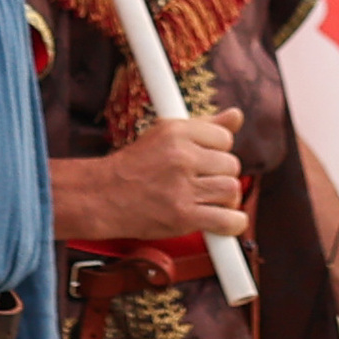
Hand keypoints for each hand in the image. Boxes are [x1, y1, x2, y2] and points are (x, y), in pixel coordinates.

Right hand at [49, 109, 248, 241]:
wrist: (102, 196)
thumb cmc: (134, 166)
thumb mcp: (164, 134)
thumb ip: (205, 126)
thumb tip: (237, 115)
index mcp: (175, 131)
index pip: (224, 139)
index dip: (216, 152)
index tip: (202, 161)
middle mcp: (181, 156)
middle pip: (231, 165)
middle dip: (219, 176)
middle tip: (200, 183)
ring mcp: (182, 186)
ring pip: (232, 190)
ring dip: (224, 200)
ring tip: (205, 200)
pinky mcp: (184, 215)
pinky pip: (230, 220)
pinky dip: (231, 223)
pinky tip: (218, 221)